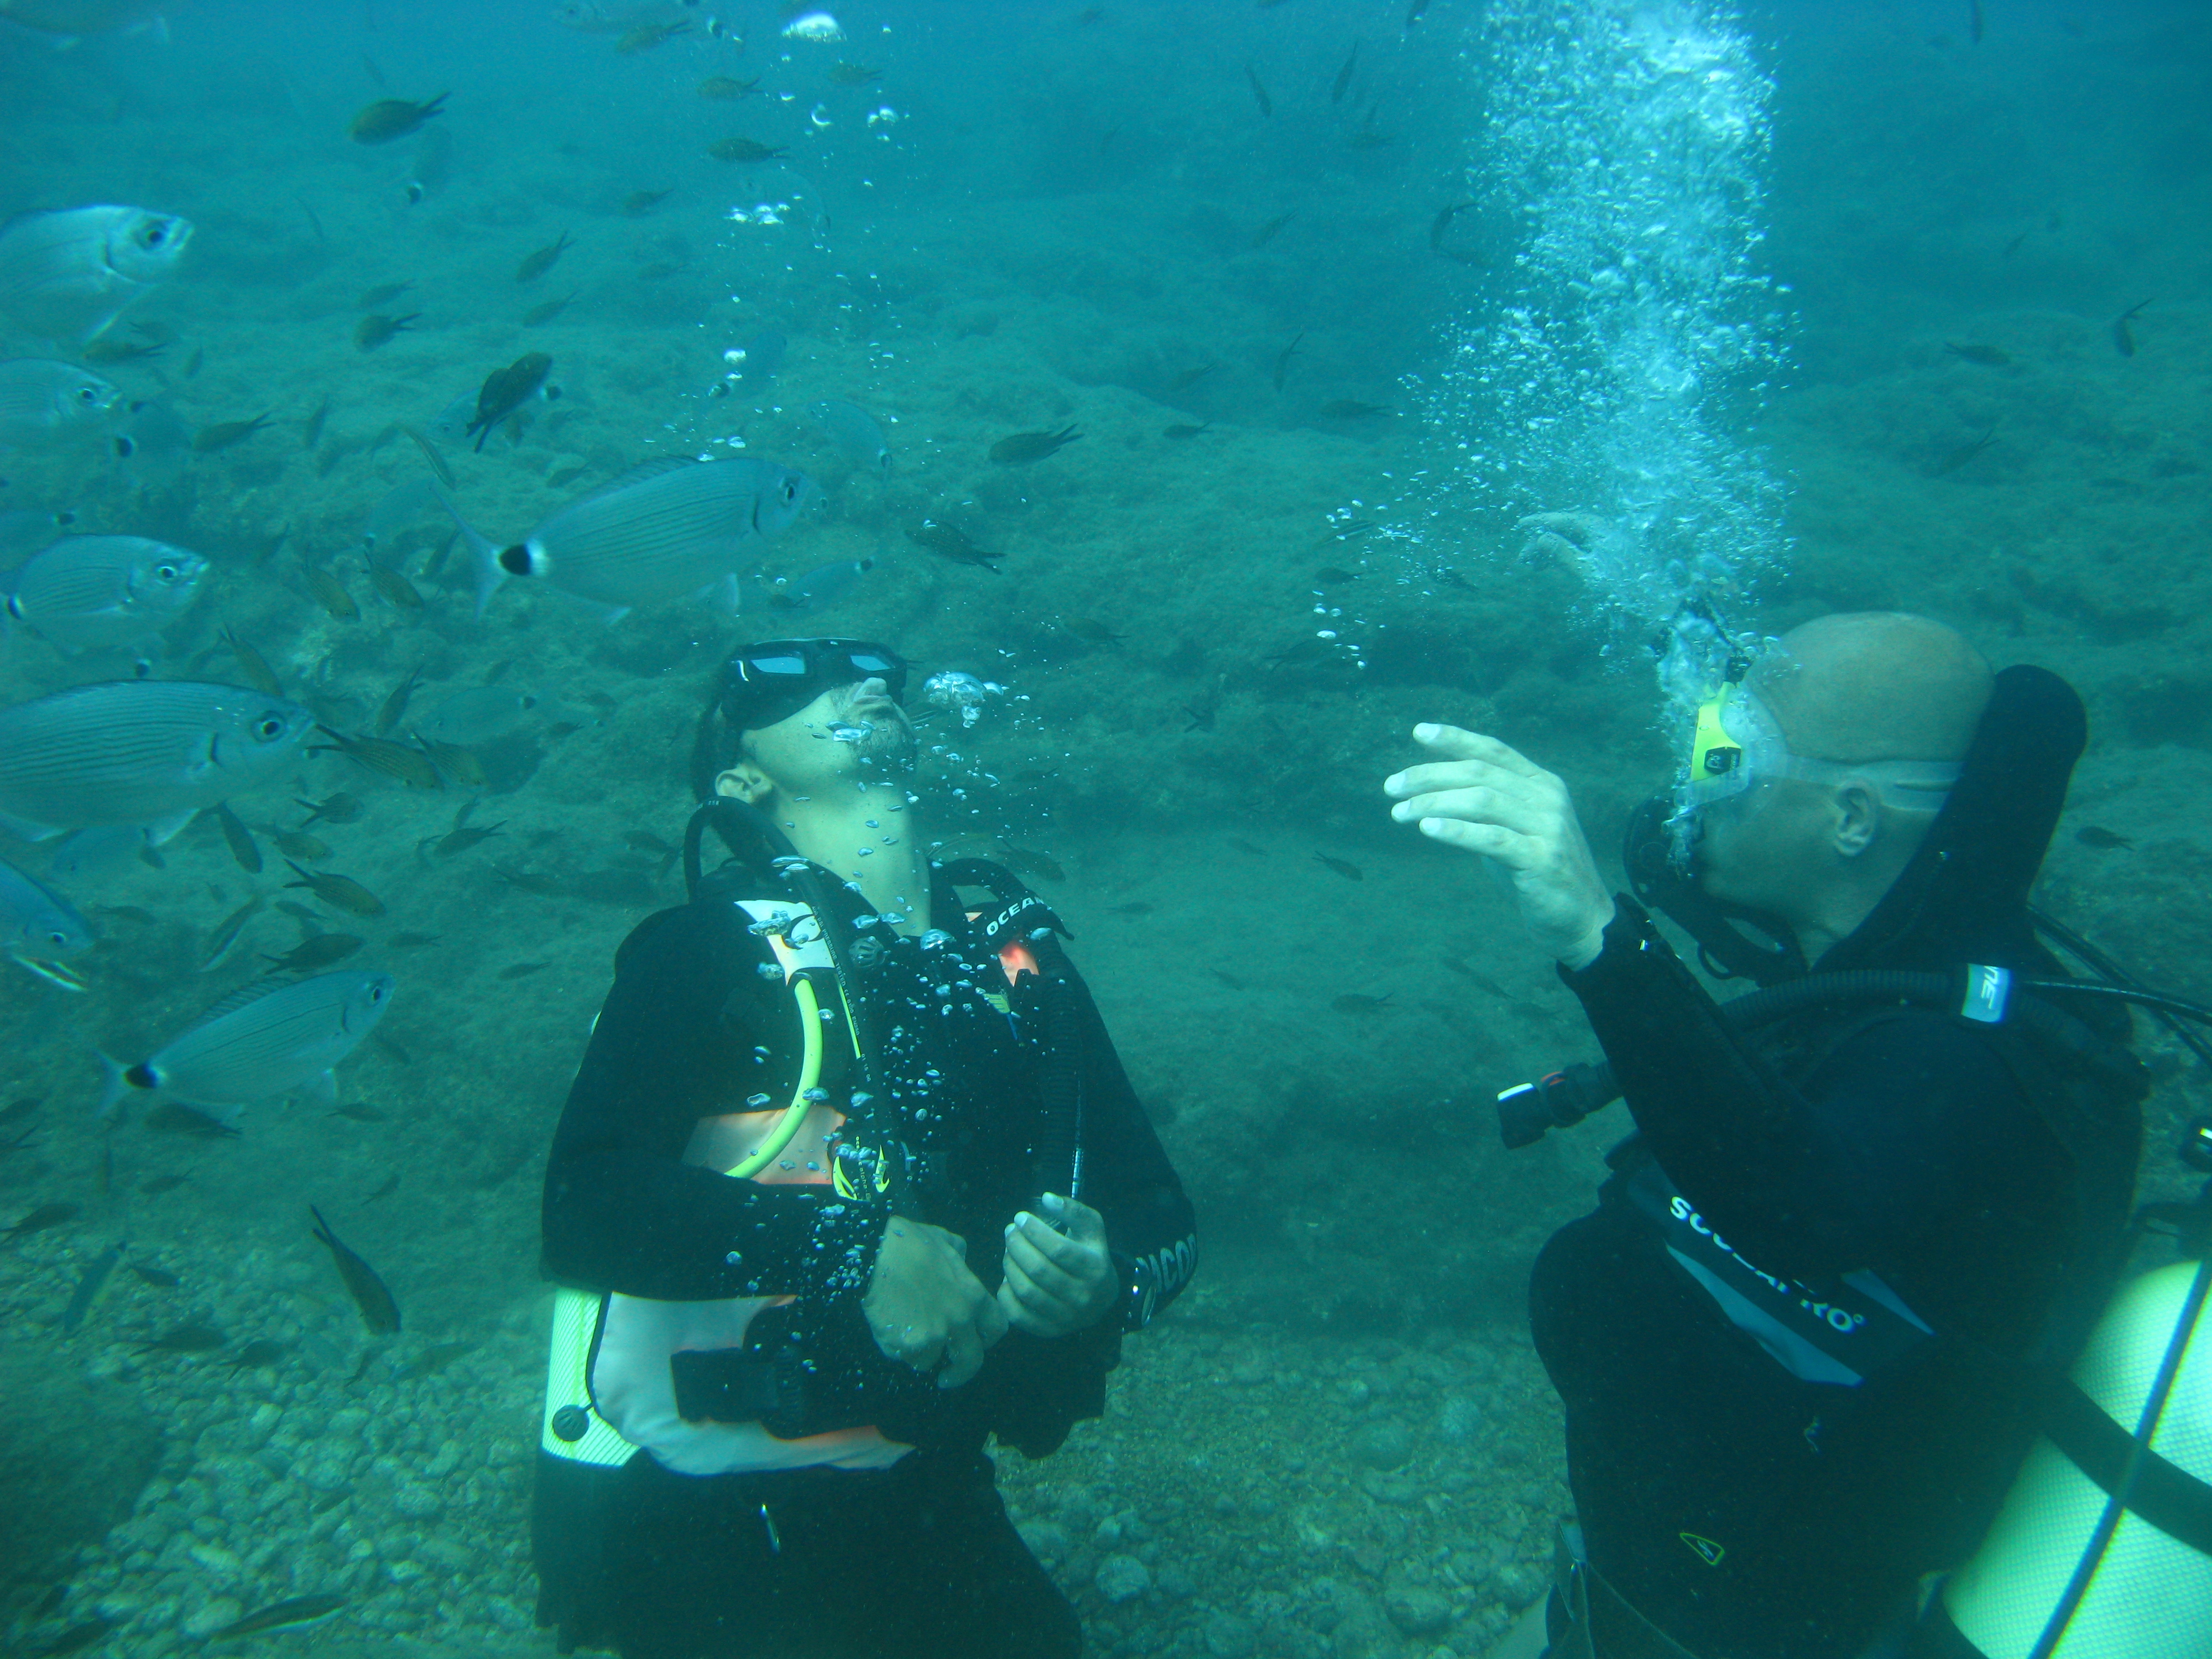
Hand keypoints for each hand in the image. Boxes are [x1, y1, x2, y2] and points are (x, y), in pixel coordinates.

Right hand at [863, 1218, 1006, 1388]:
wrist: (877, 1251)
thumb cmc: (909, 1241)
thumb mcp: (944, 1240)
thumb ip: (958, 1255)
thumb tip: (961, 1258)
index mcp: (973, 1295)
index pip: (997, 1328)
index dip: (986, 1339)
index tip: (976, 1344)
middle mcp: (960, 1319)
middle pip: (971, 1360)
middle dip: (960, 1373)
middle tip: (947, 1377)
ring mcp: (936, 1335)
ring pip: (931, 1360)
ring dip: (919, 1353)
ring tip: (904, 1335)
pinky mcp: (911, 1344)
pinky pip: (906, 1357)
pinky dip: (898, 1349)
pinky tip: (888, 1330)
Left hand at [996, 1192, 1115, 1337]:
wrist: (1103, 1297)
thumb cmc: (1092, 1254)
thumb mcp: (1091, 1228)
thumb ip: (1073, 1210)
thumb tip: (1046, 1198)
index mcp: (1095, 1268)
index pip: (1058, 1249)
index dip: (1034, 1231)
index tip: (1020, 1217)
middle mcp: (1083, 1296)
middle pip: (1038, 1270)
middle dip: (1017, 1246)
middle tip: (1010, 1232)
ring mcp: (1066, 1317)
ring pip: (1026, 1291)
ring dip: (1009, 1266)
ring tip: (1008, 1251)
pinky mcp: (1049, 1330)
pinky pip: (1018, 1315)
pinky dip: (1006, 1294)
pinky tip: (1007, 1277)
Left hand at [1384, 724, 1615, 968]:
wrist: (1581, 917)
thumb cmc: (1536, 871)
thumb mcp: (1514, 828)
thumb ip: (1488, 806)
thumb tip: (1435, 791)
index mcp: (1542, 783)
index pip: (1494, 750)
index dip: (1456, 738)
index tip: (1418, 732)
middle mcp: (1547, 797)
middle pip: (1480, 773)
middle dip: (1430, 775)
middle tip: (1392, 787)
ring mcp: (1547, 827)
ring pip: (1482, 801)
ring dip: (1434, 803)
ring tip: (1399, 812)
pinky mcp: (1541, 859)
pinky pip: (1492, 838)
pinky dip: (1457, 831)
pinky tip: (1429, 829)